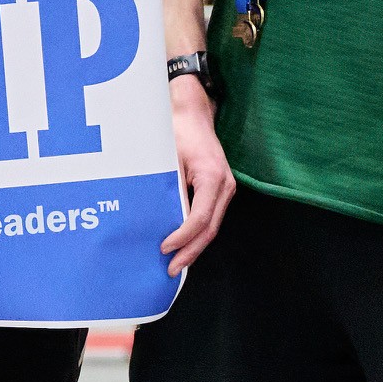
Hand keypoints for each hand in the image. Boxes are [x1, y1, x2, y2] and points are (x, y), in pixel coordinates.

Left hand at [161, 79, 234, 274]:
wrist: (192, 112)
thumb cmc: (177, 131)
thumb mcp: (167, 158)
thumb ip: (167, 188)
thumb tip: (157, 220)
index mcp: (213, 178)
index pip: (200, 218)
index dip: (183, 238)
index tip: (164, 249)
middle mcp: (225, 186)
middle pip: (210, 229)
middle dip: (190, 252)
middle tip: (171, 269)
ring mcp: (225, 188)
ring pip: (211, 226)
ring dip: (194, 246)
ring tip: (175, 263)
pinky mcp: (219, 189)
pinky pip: (210, 217)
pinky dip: (196, 233)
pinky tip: (182, 244)